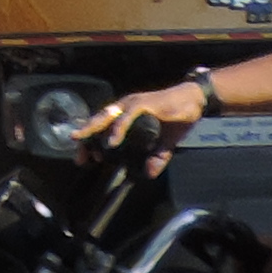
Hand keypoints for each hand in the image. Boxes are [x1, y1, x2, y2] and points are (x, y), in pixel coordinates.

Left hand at [74, 80, 210, 148]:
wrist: (194, 99)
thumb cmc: (178, 116)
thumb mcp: (166, 142)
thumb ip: (157, 156)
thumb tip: (149, 173)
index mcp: (127, 114)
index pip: (103, 127)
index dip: (91, 141)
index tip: (83, 159)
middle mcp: (125, 107)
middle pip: (99, 121)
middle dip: (85, 135)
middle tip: (76, 152)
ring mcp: (133, 104)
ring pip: (107, 116)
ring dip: (93, 129)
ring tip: (81, 141)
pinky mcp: (143, 104)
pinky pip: (126, 116)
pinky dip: (118, 128)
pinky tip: (112, 141)